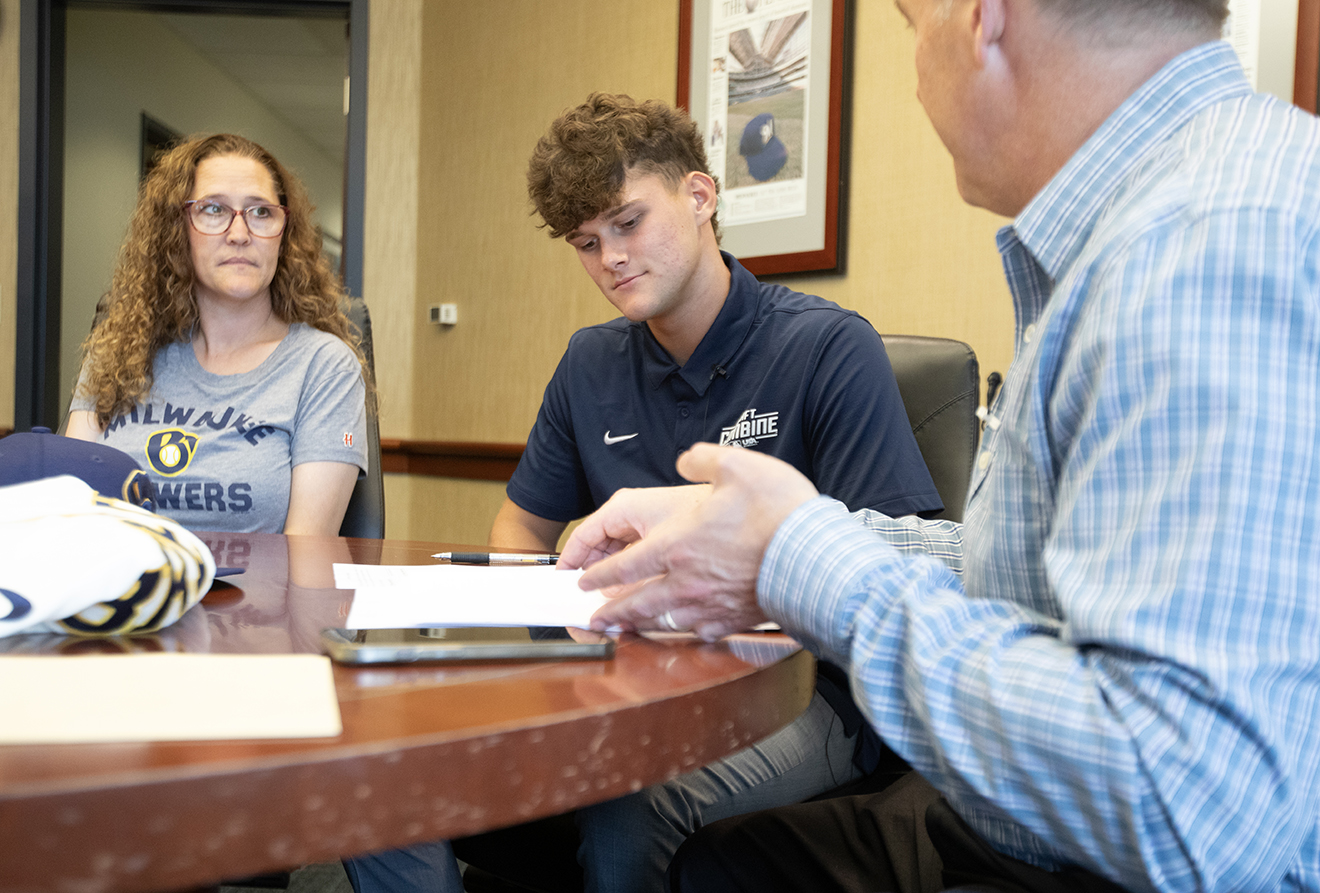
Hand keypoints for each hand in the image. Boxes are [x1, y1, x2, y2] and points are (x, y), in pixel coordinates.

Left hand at [575, 444, 817, 640]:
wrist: (813, 557)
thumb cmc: (777, 513)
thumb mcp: (737, 466)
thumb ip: (704, 460)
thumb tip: (688, 459)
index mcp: (675, 544)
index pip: (623, 565)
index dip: (598, 574)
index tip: (583, 582)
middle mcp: (684, 580)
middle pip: (634, 602)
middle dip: (609, 611)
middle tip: (592, 619)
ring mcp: (707, 605)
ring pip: (661, 621)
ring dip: (637, 626)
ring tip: (625, 629)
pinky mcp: (732, 620)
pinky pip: (698, 631)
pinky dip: (683, 632)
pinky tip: (682, 631)